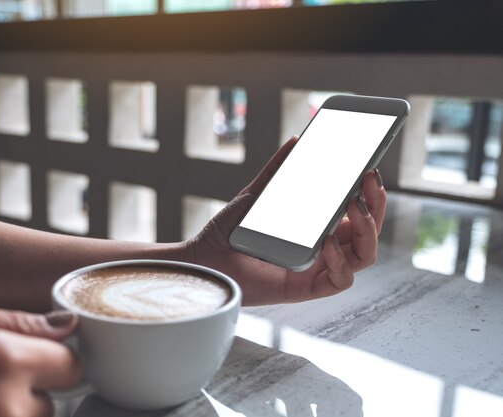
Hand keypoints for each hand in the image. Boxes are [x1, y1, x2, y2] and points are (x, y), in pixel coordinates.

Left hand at [186, 137, 386, 305]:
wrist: (205, 258)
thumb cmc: (229, 231)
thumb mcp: (255, 195)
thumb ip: (276, 171)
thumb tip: (297, 140)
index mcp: (318, 226)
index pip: (357, 211)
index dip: (371, 192)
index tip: (370, 168)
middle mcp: (324, 247)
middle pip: (368, 231)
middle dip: (376, 203)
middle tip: (369, 178)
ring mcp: (319, 268)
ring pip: (364, 254)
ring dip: (367, 229)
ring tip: (353, 204)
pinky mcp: (308, 288)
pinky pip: (341, 280)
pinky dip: (340, 261)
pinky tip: (326, 242)